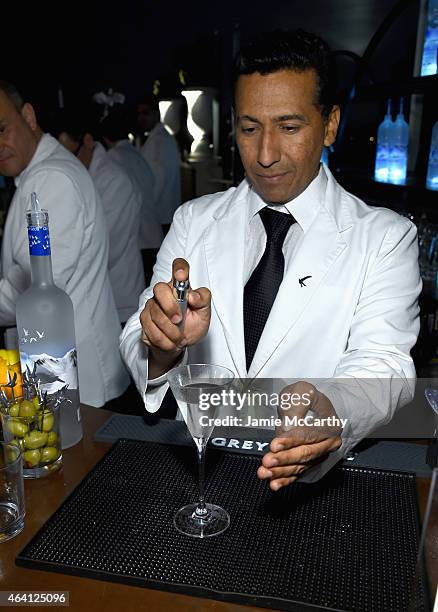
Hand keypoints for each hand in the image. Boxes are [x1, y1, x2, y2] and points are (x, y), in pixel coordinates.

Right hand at [140, 258, 210, 377]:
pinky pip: (150, 329)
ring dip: (170, 330)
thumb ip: (203, 300)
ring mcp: (152, 305)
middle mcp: (164, 292)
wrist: (180, 345)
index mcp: (180, 287)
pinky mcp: (144, 319)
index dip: (179, 268)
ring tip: (180, 338)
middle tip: (179, 320)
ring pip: (155, 314)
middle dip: (170, 307)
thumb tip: (193, 295)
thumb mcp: (204, 313)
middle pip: (160, 289)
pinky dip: (163, 339)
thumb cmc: (193, 324)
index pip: (179, 267)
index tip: (182, 275)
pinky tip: (171, 342)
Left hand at [257, 381, 342, 490]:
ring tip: (265, 472)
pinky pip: (297, 474)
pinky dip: (285, 480)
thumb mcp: (302, 392)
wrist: (309, 405)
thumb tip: (289, 425)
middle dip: (285, 459)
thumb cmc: (305, 397)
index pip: (309, 435)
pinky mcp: (308, 463)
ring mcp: (318, 455)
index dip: (291, 441)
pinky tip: (274, 484)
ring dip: (281, 472)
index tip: (275, 444)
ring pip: (300, 466)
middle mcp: (328, 443)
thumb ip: (297, 406)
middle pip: (305, 454)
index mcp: (330, 425)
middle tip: (268, 460)